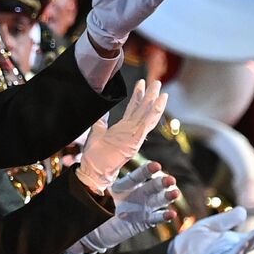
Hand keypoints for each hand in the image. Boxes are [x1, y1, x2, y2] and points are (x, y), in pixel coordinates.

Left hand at [65, 162, 178, 253]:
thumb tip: (97, 172)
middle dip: (161, 183)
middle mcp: (137, 194)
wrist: (94, 230)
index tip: (156, 165)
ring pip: (157, 200)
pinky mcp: (144, 221)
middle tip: (170, 180)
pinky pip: (155, 218)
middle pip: (151, 187)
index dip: (146, 171)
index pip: (137, 176)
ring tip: (175, 193)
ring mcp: (142, 207)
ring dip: (167, 197)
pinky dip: (163, 216)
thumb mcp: (96, 194)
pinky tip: (172, 214)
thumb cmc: (95, 208)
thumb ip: (99, 185)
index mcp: (125, 185)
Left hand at [76, 78, 168, 193]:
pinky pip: (146, 124)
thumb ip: (101, 121)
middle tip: (156, 82)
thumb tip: (102, 111)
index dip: (138, 96)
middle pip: (143, 110)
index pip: (134, 109)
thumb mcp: (97, 132)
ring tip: (161, 89)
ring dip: (155, 102)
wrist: (93, 170)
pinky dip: (153, 113)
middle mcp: (131, 131)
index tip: (141, 83)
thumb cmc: (94, 155)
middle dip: (150, 95)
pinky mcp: (134, 141)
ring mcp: (134, 136)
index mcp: (123, 129)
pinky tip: (158, 103)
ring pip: (147, 115)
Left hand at [169, 207, 253, 253]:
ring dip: (250, 243)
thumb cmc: (194, 239)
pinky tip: (242, 245)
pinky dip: (237, 252)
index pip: (252, 237)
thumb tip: (243, 210)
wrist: (178, 251)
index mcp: (233, 240)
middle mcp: (232, 249)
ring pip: (242, 251)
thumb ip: (227, 219)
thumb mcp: (211, 225)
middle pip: (250, 244)